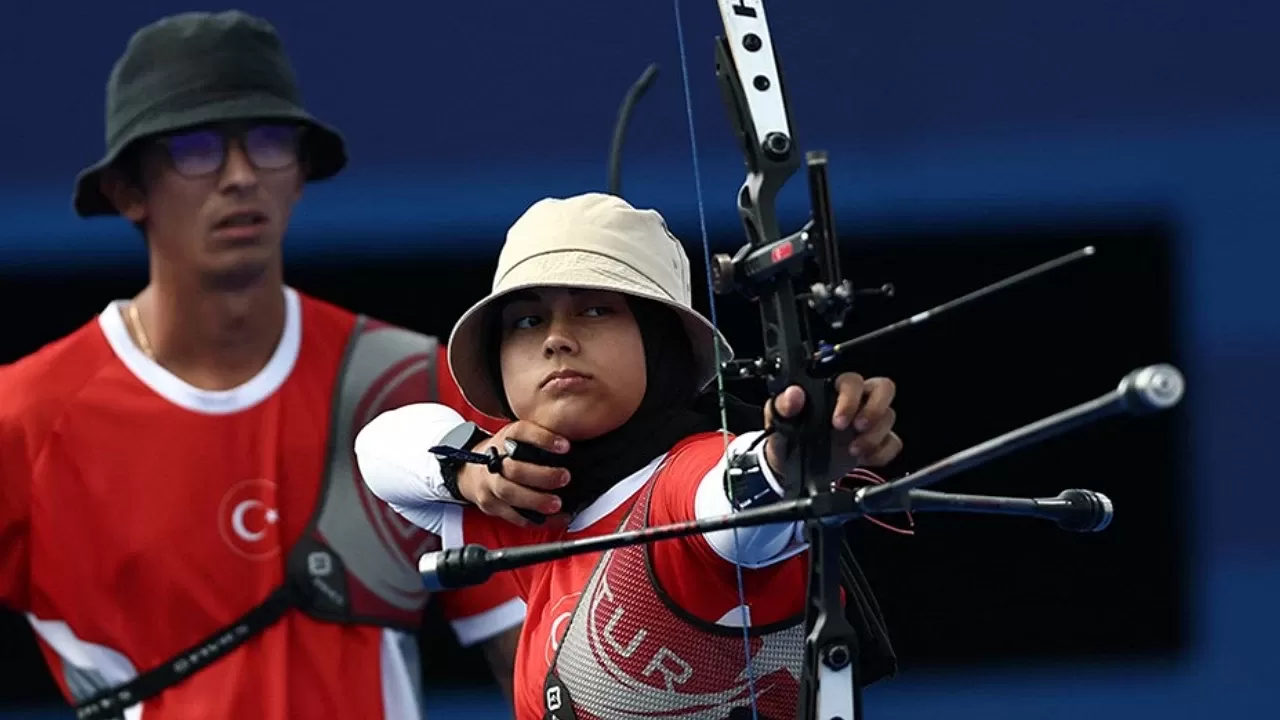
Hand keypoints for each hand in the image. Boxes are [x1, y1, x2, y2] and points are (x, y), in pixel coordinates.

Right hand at [457, 420, 573, 527]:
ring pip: (510, 494)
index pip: (521, 432)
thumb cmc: (504, 453)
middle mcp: (495, 460)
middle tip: (565, 478)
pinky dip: (537, 519)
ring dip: (536, 501)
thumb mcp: (518, 436)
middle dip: (541, 476)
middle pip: (514, 469)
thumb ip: (540, 438)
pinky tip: (556, 518)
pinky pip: (514, 516)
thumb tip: (574, 443)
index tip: (565, 446)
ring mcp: (490, 484)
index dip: (543, 439)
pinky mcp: (492, 505)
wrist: (471, 471)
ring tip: (557, 504)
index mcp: (505, 438)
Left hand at [764, 372, 902, 476]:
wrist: (790, 468)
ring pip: (889, 417)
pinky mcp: (875, 443)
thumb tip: (794, 395)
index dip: (850, 399)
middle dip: (875, 410)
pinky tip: (865, 458)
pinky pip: (894, 442)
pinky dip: (882, 453)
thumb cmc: (786, 436)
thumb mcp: (778, 420)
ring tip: (854, 450)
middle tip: (858, 428)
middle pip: (883, 389)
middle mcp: (855, 402)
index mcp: (832, 390)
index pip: (853, 381)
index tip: (838, 421)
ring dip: (875, 436)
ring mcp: (867, 422)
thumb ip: (783, 405)